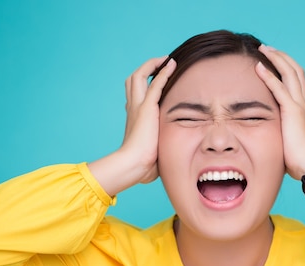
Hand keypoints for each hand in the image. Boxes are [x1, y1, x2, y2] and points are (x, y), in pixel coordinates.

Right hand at [88, 57, 175, 194]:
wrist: (134, 165)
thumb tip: (165, 162)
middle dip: (144, 70)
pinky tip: (171, 64)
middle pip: (132, 81)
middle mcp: (132, 108)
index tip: (157, 81)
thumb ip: (157, 150)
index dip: (145, 85)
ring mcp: (138, 106)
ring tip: (165, 60)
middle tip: (159, 65)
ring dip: (152, 65)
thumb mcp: (151, 153)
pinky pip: (155, 83)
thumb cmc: (142, 165)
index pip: (135, 95)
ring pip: (138, 76)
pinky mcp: (147, 107)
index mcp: (133, 118)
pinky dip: (163, 72)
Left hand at [255, 45, 304, 180]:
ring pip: (289, 73)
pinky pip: (278, 88)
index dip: (287, 68)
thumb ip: (282, 134)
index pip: (298, 82)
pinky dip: (268, 75)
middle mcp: (304, 103)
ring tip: (263, 49)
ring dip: (276, 58)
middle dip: (282, 57)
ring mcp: (299, 105)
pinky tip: (258, 67)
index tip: (274, 61)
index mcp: (304, 109)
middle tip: (268, 49)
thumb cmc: (300, 160)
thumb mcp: (289, 141)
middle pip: (296, 71)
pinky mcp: (292, 111)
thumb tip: (271, 139)